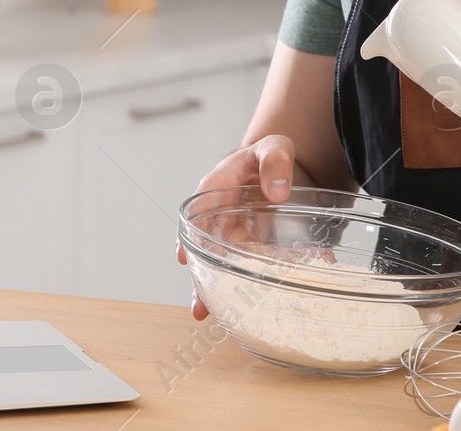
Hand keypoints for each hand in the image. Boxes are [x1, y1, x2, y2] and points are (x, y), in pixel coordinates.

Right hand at [176, 135, 299, 319]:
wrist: (277, 167)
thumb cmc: (269, 155)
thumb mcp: (274, 146)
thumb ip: (275, 162)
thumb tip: (278, 191)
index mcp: (218, 186)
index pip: (197, 211)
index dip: (188, 235)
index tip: (182, 257)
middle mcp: (218, 213)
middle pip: (203, 246)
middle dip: (199, 275)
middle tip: (199, 303)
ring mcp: (231, 232)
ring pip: (219, 263)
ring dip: (215, 288)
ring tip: (208, 314)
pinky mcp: (246, 245)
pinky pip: (243, 266)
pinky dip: (247, 285)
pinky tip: (248, 307)